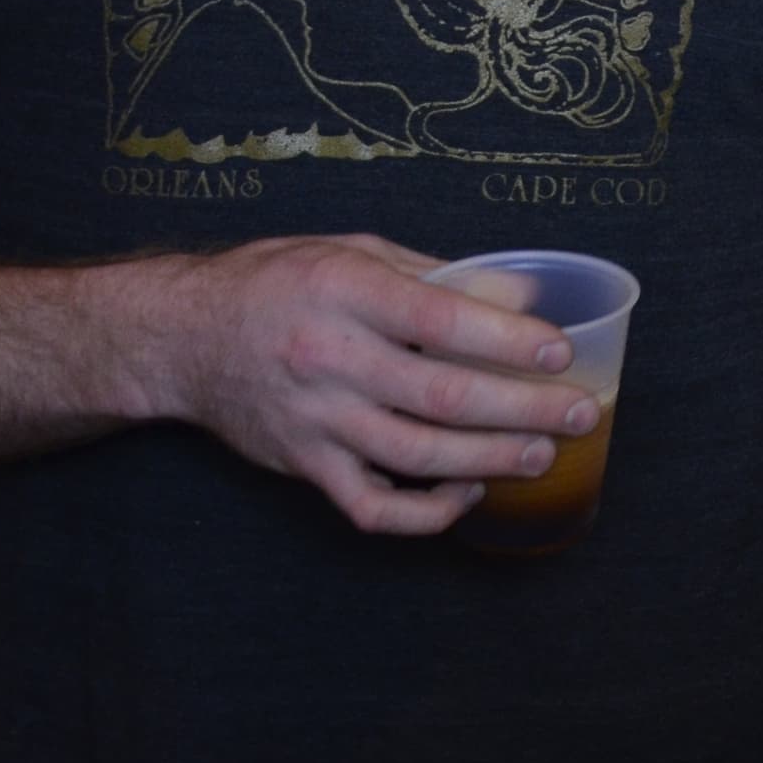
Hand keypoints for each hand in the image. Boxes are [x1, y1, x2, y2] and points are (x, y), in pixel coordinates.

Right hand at [128, 233, 595, 533]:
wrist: (182, 338)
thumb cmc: (279, 282)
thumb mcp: (355, 251)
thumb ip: (436, 275)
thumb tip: (521, 300)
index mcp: (346, 292)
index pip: (440, 320)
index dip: (507, 340)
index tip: (560, 351)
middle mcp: (330, 358)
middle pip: (441, 396)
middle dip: (522, 410)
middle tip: (579, 413)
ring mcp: (315, 419)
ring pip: (415, 456)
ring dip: (489, 460)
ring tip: (541, 455)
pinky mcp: (304, 466)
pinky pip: (372, 507)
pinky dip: (427, 511)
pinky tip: (466, 491)